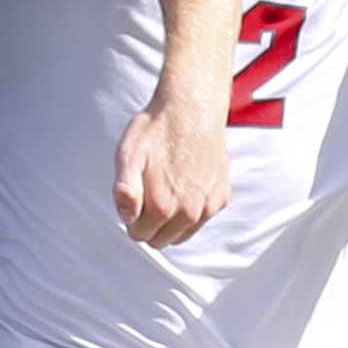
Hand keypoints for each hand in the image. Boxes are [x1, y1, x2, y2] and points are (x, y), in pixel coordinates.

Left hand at [113, 91, 229, 247]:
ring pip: (182, 233)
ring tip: (166, 186)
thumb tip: (127, 217)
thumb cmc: (157, 130)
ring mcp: (209, 207)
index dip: (132, 217)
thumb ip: (125, 191)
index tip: (135, 196)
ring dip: (171, 219)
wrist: (192, 109)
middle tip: (149, 190)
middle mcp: (190, 213)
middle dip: (150, 222)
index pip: (140, 235)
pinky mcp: (222, 197)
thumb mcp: (128, 156)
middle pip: (161, 239)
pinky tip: (185, 183)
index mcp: (163, 208)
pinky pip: (201, 219)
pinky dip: (192, 208)